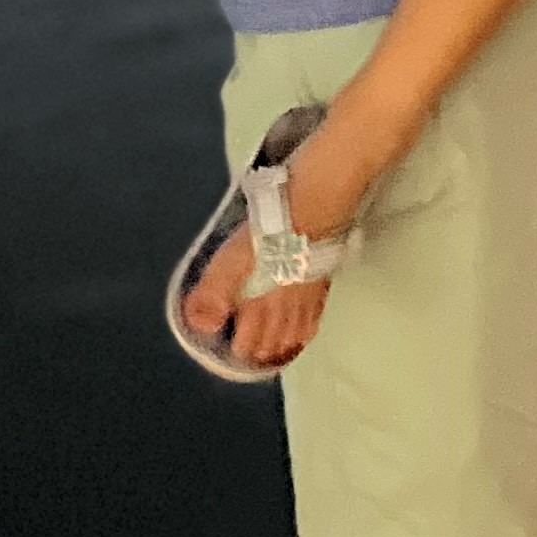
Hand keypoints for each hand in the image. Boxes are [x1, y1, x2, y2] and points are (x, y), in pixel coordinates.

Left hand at [175, 101, 386, 371]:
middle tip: (249, 359)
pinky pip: (315, 304)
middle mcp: (294, 293)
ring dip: (283, 338)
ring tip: (274, 351)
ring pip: (297, 320)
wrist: (336, 176)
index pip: (254, 334)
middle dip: (262, 348)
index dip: (241, 347)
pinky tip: (305, 318)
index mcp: (271, 291)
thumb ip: (220, 286)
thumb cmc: (285, 209)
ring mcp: (312, 278)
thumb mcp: (243, 245)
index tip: (228, 354)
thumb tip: (199, 324)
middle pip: (277, 332)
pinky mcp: (325, 261)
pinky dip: (306, 320)